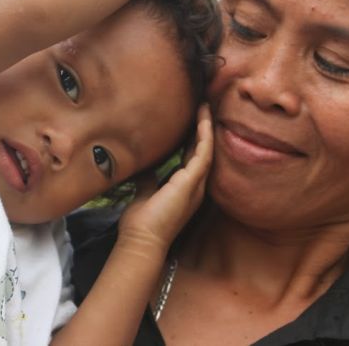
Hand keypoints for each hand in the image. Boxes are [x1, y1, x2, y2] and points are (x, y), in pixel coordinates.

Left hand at [118, 104, 212, 252]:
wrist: (141, 241)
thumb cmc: (142, 222)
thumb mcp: (145, 194)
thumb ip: (149, 179)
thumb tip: (145, 167)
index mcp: (185, 187)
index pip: (192, 158)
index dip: (193, 139)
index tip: (191, 121)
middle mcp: (195, 185)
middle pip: (203, 151)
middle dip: (203, 129)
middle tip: (203, 108)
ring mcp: (196, 184)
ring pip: (206, 149)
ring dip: (206, 127)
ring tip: (204, 107)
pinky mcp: (192, 181)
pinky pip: (203, 153)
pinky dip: (204, 135)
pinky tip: (203, 120)